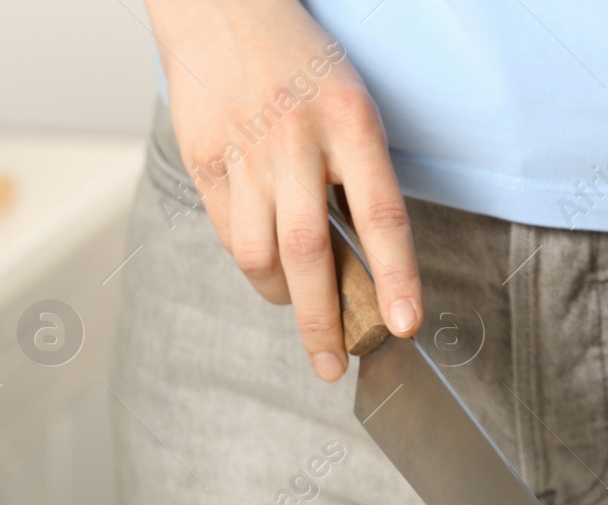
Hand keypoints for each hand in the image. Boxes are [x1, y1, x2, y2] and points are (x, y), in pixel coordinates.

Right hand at [146, 0, 421, 379]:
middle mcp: (299, 138)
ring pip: (260, 256)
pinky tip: (263, 257)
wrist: (224, 9)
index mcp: (352, 120)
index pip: (382, 214)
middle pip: (309, 252)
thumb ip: (356, 178)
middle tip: (331, 365)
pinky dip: (249, 261)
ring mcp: (246, 150)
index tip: (403, 325)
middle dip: (323, 322)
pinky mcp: (204, 160)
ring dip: (281, 295)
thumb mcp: (350, 107)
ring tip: (295, 299)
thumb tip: (364, 270)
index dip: (396, 276)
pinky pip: (229, 235)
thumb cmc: (300, 66)